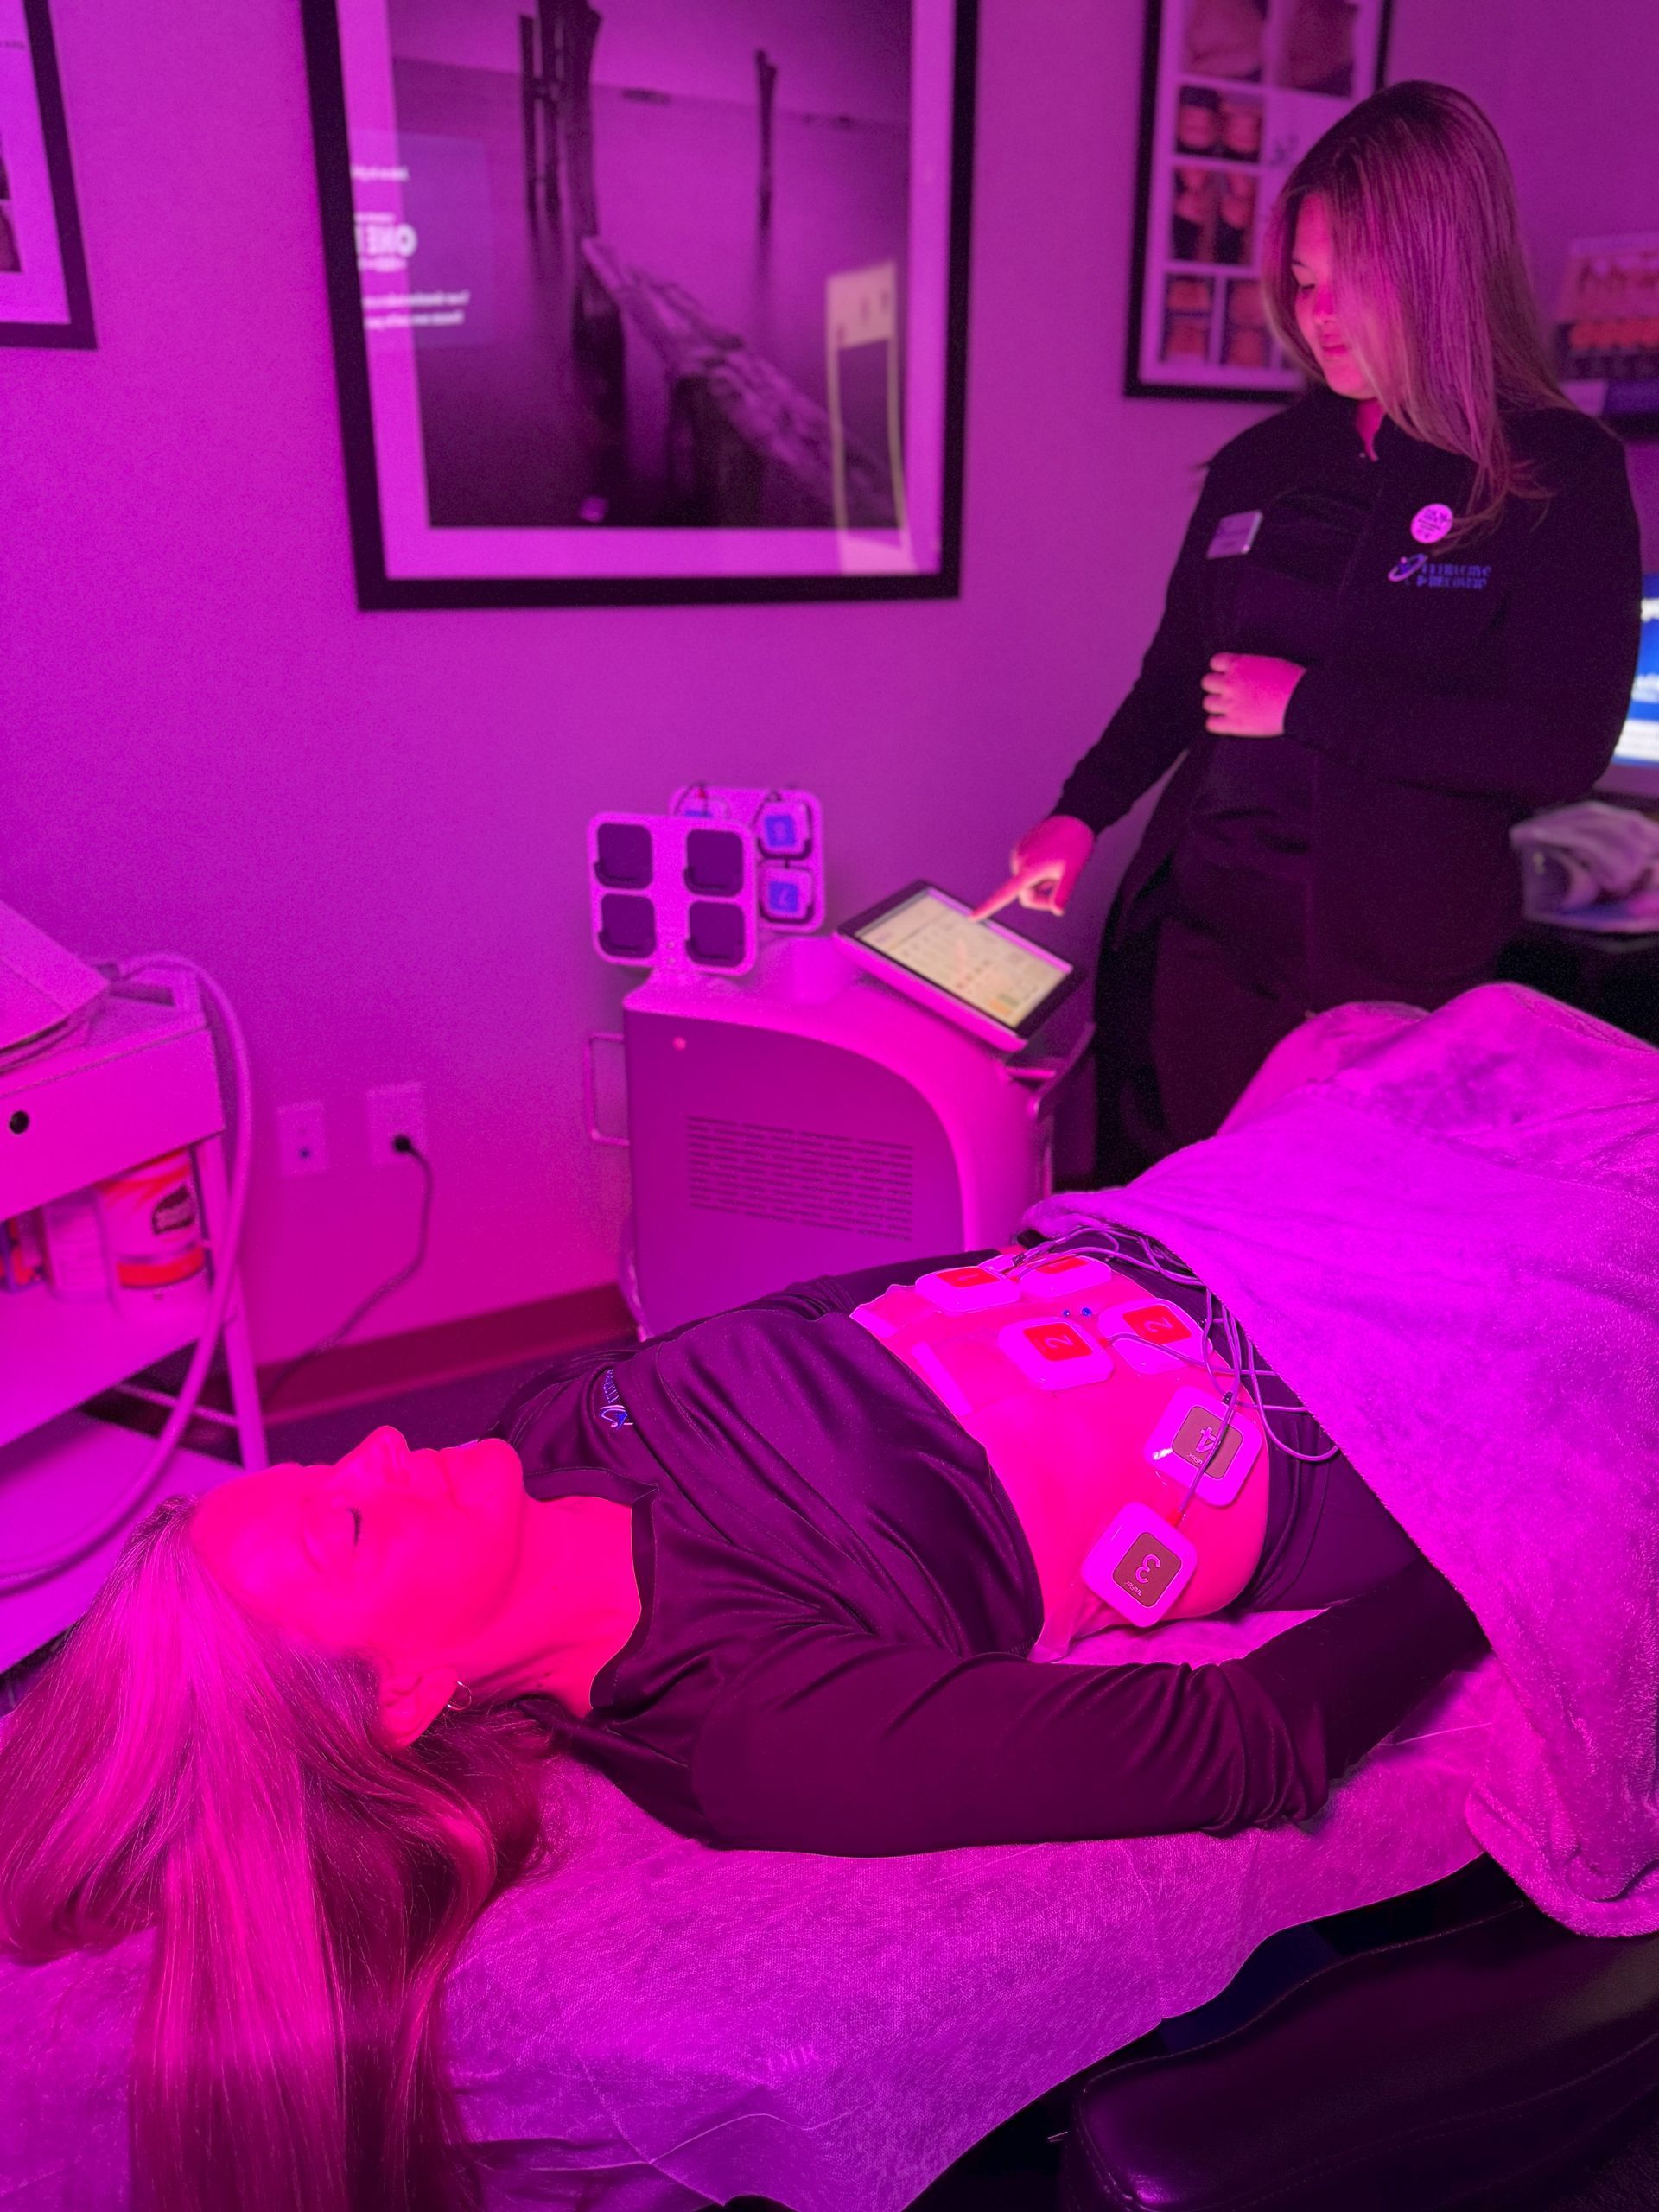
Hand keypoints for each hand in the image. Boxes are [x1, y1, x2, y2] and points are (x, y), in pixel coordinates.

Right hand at [974, 814, 1095, 918]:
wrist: (1073, 817)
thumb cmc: (1076, 845)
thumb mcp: (1073, 871)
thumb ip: (1063, 891)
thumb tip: (1057, 911)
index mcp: (1028, 869)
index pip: (1005, 894)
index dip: (988, 908)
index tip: (971, 918)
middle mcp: (1018, 861)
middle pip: (1024, 893)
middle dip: (1040, 893)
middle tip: (1060, 877)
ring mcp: (1017, 854)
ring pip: (1025, 882)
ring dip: (1040, 880)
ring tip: (1056, 861)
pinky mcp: (1019, 848)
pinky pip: (1026, 870)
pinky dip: (1037, 870)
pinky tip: (1050, 854)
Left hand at [1201, 652, 1304, 736]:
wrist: (1301, 700)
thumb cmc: (1292, 681)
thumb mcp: (1269, 664)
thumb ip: (1251, 668)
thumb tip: (1247, 673)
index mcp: (1239, 664)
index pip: (1215, 662)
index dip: (1222, 670)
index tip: (1230, 675)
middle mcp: (1230, 682)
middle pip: (1207, 682)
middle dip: (1217, 687)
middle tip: (1230, 693)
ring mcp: (1230, 703)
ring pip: (1207, 703)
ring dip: (1216, 705)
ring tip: (1229, 709)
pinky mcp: (1234, 723)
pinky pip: (1211, 724)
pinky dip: (1216, 724)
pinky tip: (1227, 723)